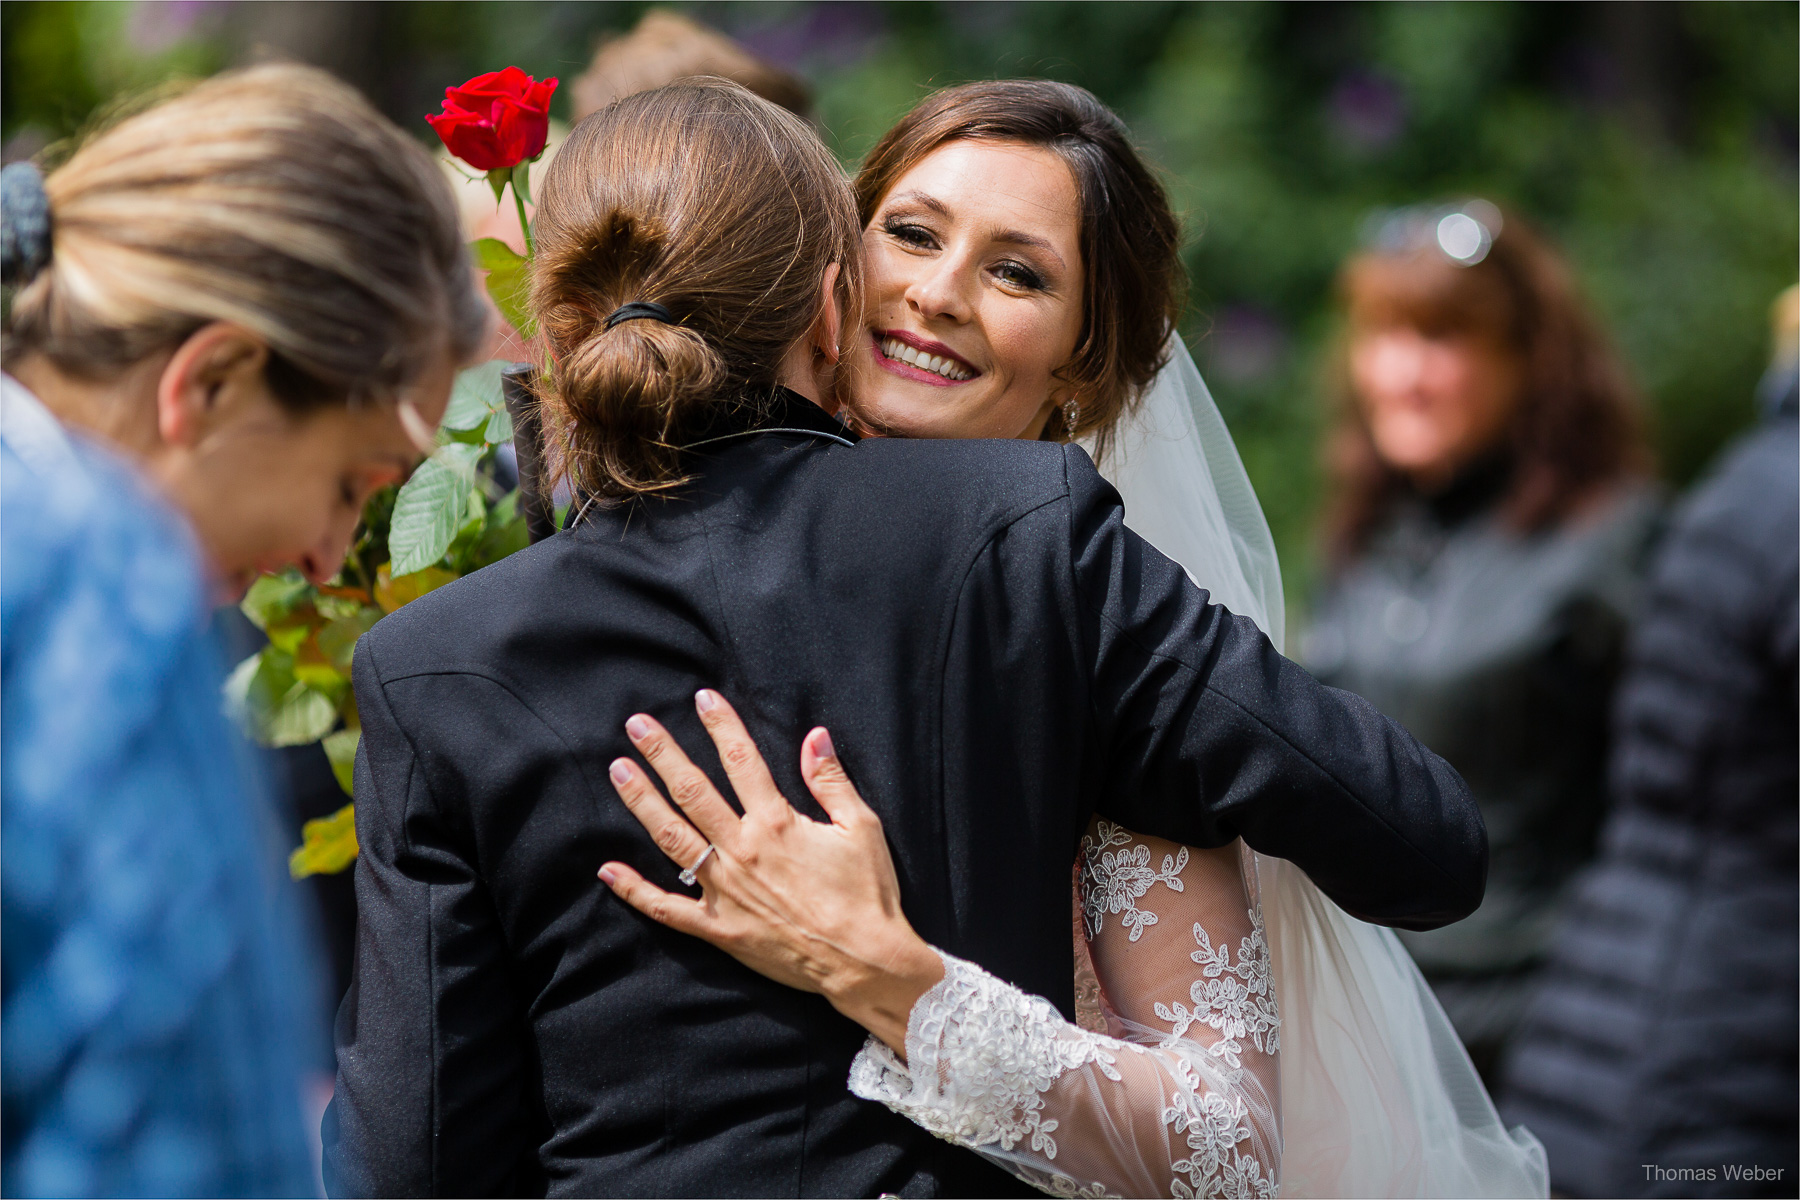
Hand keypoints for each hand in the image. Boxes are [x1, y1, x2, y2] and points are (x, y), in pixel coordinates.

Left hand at [597, 690, 942, 1054]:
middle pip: (693, 792)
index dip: (720, 725)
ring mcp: (725, 891)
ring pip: (671, 838)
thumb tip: (815, 735)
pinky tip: (607, 870)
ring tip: (619, 771)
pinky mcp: (719, 929)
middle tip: (636, 726)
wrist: (864, 961)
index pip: (741, 760)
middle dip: (663, 754)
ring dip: (642, 802)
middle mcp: (742, 851)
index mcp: (777, 823)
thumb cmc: (867, 894)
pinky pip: (667, 908)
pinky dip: (634, 890)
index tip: (702, 698)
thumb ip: (831, 780)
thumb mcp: (862, 828)